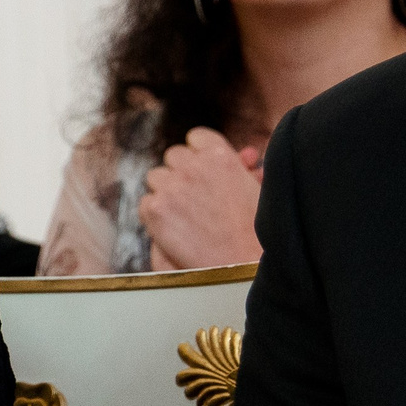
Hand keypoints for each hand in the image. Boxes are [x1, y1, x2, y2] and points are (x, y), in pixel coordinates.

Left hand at [139, 128, 262, 269]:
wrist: (245, 267)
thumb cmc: (259, 232)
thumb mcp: (260, 190)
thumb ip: (245, 168)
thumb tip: (244, 154)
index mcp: (220, 155)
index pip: (196, 137)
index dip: (200, 155)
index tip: (204, 170)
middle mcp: (193, 166)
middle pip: (173, 156)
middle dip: (182, 172)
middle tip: (196, 195)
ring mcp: (171, 187)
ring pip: (156, 177)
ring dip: (167, 191)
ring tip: (188, 214)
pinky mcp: (155, 210)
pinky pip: (145, 202)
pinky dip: (155, 213)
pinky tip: (176, 228)